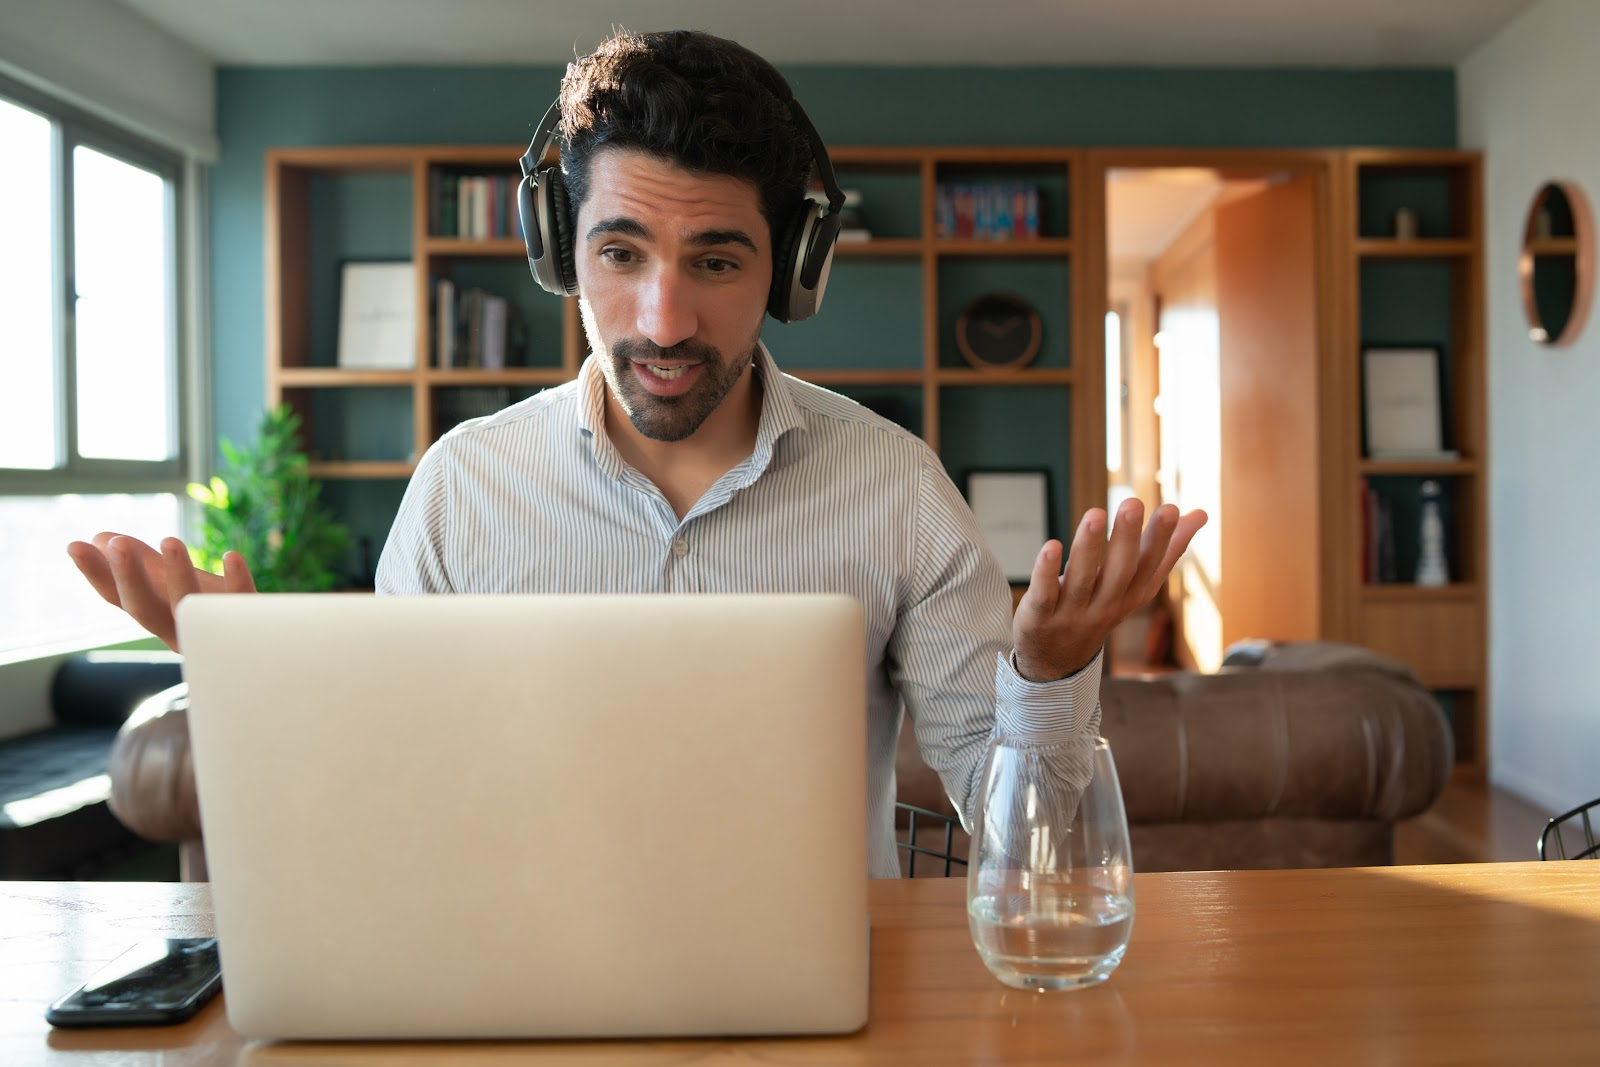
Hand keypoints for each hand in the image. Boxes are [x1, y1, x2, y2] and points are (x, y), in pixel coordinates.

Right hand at [66, 532, 256, 652]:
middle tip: (118, 543)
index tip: (73, 545)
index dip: (97, 575)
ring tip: (170, 540)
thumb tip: (102, 537)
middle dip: (130, 578)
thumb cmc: (225, 615)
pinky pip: (243, 608)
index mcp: (161, 622)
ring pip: (191, 612)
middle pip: (147, 612)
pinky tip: (230, 555)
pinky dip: (236, 583)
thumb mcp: (182, 587)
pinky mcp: (253, 631)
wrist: (280, 649)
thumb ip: (146, 566)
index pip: (121, 599)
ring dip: (178, 576)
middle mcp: (183, 634)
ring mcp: (217, 636)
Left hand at [1012, 499, 1206, 682]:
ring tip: (1096, 514)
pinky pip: (1045, 595)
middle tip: (1133, 503)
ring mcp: (1073, 614)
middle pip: (1120, 573)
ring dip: (1089, 547)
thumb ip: (1165, 550)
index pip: (1151, 567)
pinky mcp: (1040, 617)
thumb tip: (1200, 513)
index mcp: (1132, 595)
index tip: (1171, 508)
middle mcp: (1106, 606)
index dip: (1162, 541)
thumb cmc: (1100, 607)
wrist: (1057, 660)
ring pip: (1083, 581)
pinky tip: (1051, 545)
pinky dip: (1046, 572)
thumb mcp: (1134, 585)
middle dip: (1128, 538)